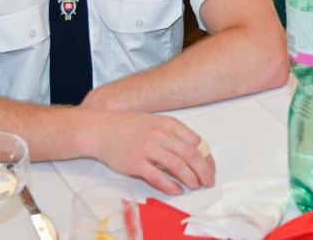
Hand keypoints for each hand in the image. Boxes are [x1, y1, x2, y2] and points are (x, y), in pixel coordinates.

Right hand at [88, 111, 214, 194]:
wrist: (102, 130)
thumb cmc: (129, 127)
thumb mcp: (156, 123)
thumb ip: (174, 135)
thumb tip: (195, 151)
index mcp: (168, 124)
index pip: (196, 141)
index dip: (206, 157)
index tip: (210, 167)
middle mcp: (160, 135)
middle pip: (190, 154)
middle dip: (203, 170)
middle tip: (208, 180)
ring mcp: (147, 148)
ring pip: (177, 165)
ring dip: (190, 178)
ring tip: (196, 185)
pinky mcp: (135, 163)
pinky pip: (157, 177)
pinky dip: (169, 185)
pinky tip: (176, 190)